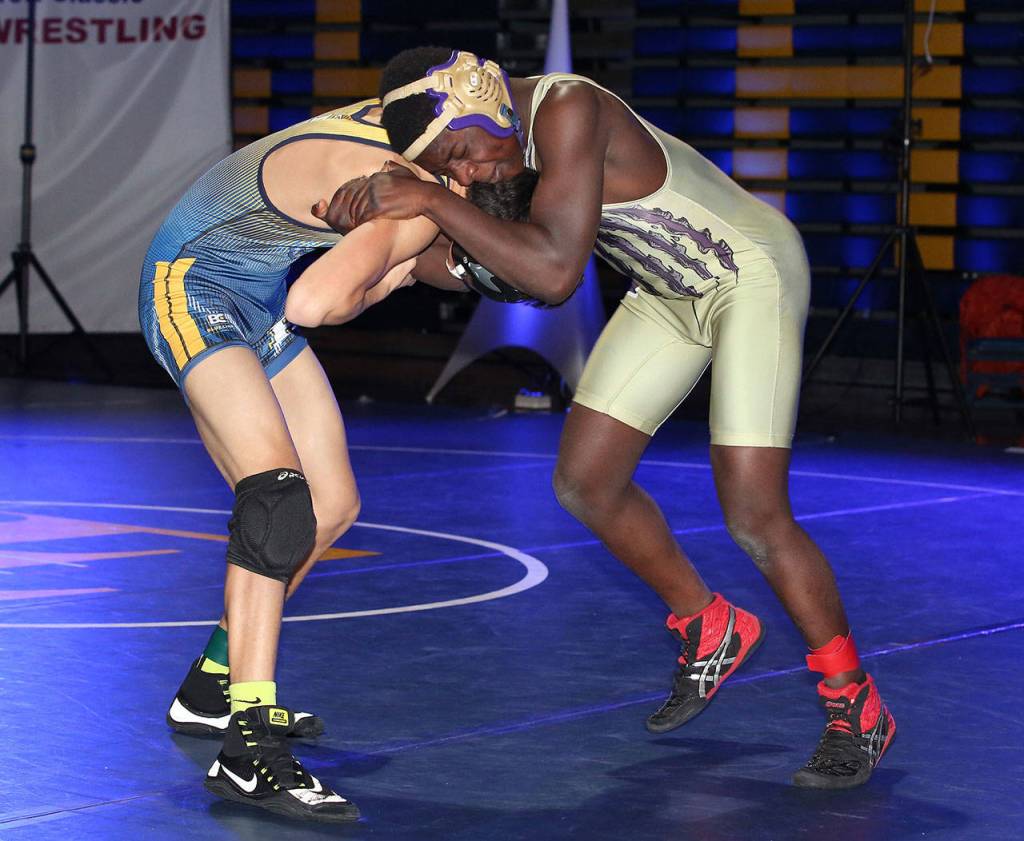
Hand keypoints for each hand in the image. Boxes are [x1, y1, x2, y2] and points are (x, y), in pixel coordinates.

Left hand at [312, 160, 428, 231]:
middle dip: (344, 209)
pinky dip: (358, 224)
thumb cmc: (417, 188)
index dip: (346, 197)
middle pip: (351, 197)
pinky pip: (362, 217)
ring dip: (350, 218)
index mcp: (376, 177)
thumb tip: (386, 163)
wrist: (426, 197)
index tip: (343, 206)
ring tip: (347, 227)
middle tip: (340, 219)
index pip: (354, 186)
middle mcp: (372, 184)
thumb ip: (393, 168)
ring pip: (355, 208)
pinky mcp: (378, 207)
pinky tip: (357, 229)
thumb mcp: (405, 172)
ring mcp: (374, 195)